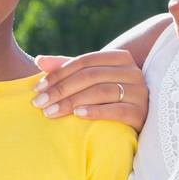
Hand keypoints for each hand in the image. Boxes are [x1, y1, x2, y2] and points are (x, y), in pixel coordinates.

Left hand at [30, 50, 149, 131]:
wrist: (134, 121)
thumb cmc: (106, 99)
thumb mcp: (88, 81)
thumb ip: (66, 69)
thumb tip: (40, 60)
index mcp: (119, 57)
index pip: (84, 61)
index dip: (58, 73)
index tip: (37, 88)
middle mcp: (133, 72)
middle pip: (90, 76)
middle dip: (61, 90)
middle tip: (39, 103)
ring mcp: (139, 92)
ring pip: (101, 92)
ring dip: (72, 102)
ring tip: (51, 112)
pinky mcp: (141, 113)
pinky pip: (117, 110)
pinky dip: (96, 112)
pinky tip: (77, 115)